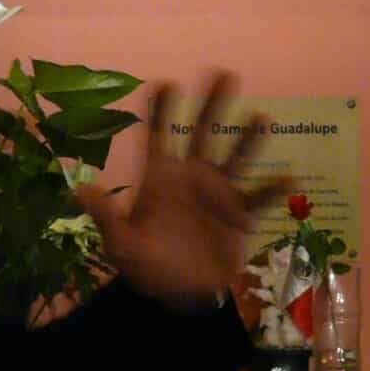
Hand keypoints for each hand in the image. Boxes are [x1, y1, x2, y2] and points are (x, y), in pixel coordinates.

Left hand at [74, 73, 288, 308]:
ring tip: (261, 116)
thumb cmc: (147, 266)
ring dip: (248, 138)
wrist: (179, 297)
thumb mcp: (121, 244)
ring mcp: (218, 194)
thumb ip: (106, 216)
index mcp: (160, 179)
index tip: (165, 83)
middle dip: (211, 104)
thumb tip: (80, 189)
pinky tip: (289, 177)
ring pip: (235, 156)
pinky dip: (273, 189)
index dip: (160, 110)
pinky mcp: (240, 216)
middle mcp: (191, 177)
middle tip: (223, 73)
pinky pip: (259, 198)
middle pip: (201, 133)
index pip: (157, 136)